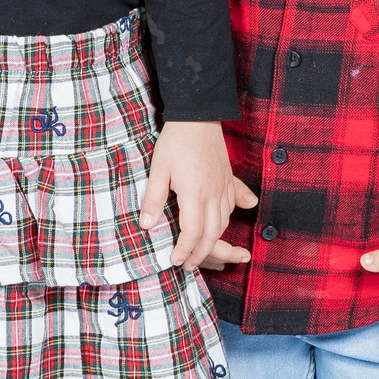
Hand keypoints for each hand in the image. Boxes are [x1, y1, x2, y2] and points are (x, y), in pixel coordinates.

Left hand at [143, 121, 253, 272]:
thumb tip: (147, 225)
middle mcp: (214, 193)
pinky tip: (221, 223)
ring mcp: (224, 185)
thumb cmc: (175, 141)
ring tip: (201, 249)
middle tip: (189, 264)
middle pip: (213, 233)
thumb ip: (154, 199)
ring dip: (214, 239)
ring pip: (224, 221)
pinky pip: (232, 205)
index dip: (184, 250)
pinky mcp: (228, 176)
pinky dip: (226, 220)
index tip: (175, 260)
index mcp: (195, 193)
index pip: (193, 233)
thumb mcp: (158, 169)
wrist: (198, 114)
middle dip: (201, 253)